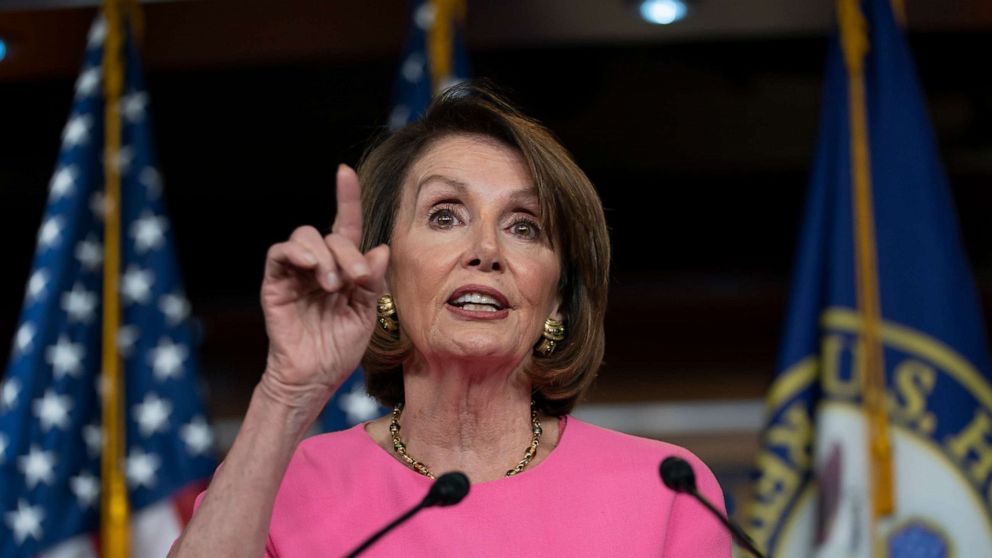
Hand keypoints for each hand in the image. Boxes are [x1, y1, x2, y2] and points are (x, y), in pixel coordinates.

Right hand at [258, 165, 389, 411]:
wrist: (316, 376)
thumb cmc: (341, 347)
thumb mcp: (368, 312)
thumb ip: (373, 282)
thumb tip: (379, 249)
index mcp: (343, 267)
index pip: (345, 225)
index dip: (345, 198)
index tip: (344, 172)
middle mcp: (318, 264)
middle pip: (331, 234)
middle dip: (347, 252)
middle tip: (358, 279)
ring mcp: (295, 272)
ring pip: (304, 236)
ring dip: (324, 255)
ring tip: (334, 285)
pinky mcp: (275, 283)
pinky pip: (280, 253)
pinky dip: (297, 253)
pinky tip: (311, 268)